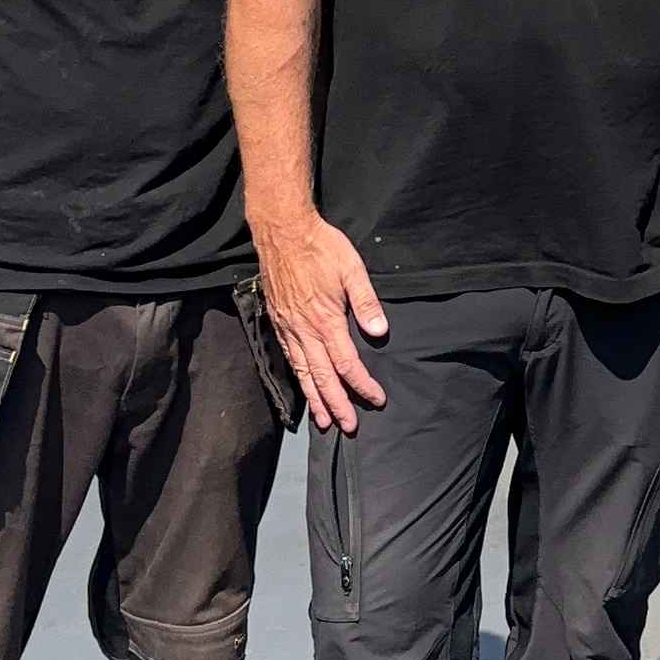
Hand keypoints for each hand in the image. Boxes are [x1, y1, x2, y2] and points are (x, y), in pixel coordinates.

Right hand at [254, 202, 388, 433]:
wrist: (282, 232)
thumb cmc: (320, 247)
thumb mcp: (351, 268)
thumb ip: (365, 302)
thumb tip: (380, 331)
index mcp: (325, 319)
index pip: (346, 363)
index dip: (362, 384)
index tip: (376, 399)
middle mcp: (304, 330)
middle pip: (322, 377)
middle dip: (337, 404)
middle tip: (348, 427)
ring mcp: (288, 328)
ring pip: (303, 373)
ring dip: (315, 400)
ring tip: (323, 421)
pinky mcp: (279, 323)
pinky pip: (290, 359)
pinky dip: (299, 379)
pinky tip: (305, 388)